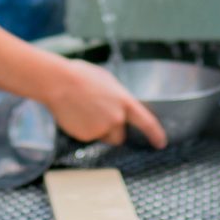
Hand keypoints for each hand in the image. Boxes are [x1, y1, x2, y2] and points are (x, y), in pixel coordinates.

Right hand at [47, 59, 167, 148]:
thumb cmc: (81, 76)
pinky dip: (84, 130)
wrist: (59, 82)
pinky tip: (75, 115)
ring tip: (84, 111)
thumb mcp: (107, 81)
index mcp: (125, 102)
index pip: (147, 122)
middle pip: (120, 135)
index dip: (156, 134)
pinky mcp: (86, 136)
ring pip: (103, 136)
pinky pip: (89, 137)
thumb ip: (117, 97)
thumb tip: (118, 106)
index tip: (160, 143)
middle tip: (98, 115)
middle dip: (113, 130)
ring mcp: (101, 129)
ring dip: (98, 130)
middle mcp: (116, 118)